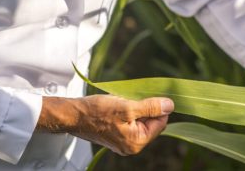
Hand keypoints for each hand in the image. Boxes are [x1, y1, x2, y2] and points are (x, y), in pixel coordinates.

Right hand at [37, 94, 173, 154]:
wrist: (74, 115)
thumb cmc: (97, 111)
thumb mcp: (127, 106)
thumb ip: (150, 107)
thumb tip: (170, 106)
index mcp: (137, 141)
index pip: (161, 122)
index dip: (157, 107)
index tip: (145, 97)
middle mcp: (132, 147)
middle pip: (152, 123)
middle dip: (145, 109)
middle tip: (130, 100)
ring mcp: (124, 143)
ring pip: (141, 122)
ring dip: (136, 110)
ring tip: (122, 104)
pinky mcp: (117, 138)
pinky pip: (131, 124)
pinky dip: (128, 114)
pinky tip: (118, 108)